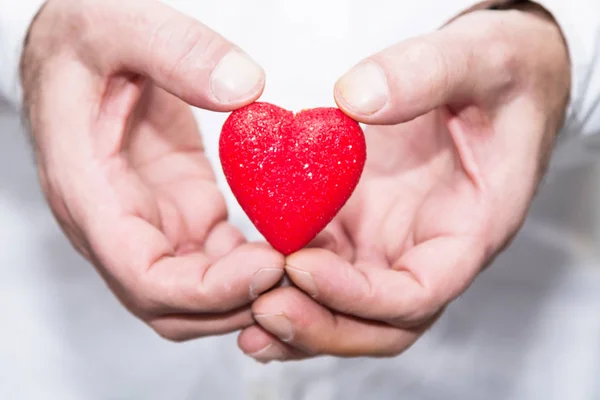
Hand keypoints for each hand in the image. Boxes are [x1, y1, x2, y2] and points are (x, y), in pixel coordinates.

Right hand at [22, 0, 284, 340]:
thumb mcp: (119, 23)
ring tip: (305, 260)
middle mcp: (117, 225)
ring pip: (198, 291)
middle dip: (236, 301)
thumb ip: (176, 51)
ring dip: (249, 290)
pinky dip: (252, 263)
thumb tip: (246, 90)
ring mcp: (153, 222)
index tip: (271, 264)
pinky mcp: (183, 211)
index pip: (144, 278)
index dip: (207, 290)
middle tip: (301, 270)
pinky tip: (291, 241)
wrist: (82, 49)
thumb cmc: (84, 37)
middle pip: (174, 304)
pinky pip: (219, 258)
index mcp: (89, 193)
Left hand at [238, 4, 569, 360]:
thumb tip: (355, 98)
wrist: (492, 78)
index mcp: (471, 229)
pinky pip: (320, 262)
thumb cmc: (502, 75)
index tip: (301, 266)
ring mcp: (390, 240)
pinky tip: (247, 269)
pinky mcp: (359, 222)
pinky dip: (287, 275)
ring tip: (244, 311)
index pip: (418, 293)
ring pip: (345, 305)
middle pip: (379, 322)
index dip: (360, 296)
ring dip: (299, 315)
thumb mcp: (479, 60)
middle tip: (263, 310)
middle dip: (323, 326)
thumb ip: (424, 74)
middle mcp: (427, 249)